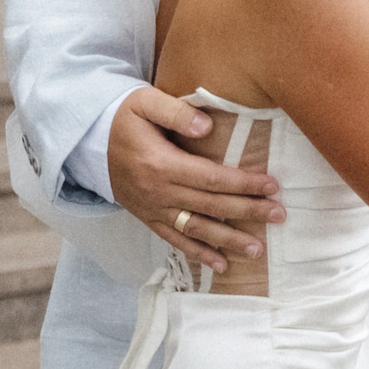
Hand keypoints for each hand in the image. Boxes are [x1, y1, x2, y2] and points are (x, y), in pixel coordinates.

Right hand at [106, 86, 283, 274]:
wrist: (88, 142)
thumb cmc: (124, 118)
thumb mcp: (145, 102)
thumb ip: (176, 112)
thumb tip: (207, 127)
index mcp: (161, 164)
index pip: (212, 178)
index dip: (244, 183)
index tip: (272, 186)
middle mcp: (158, 192)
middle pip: (211, 205)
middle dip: (248, 212)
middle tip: (280, 215)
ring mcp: (153, 209)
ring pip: (196, 230)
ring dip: (228, 241)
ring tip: (258, 250)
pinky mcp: (148, 218)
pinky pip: (175, 241)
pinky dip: (198, 255)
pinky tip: (221, 265)